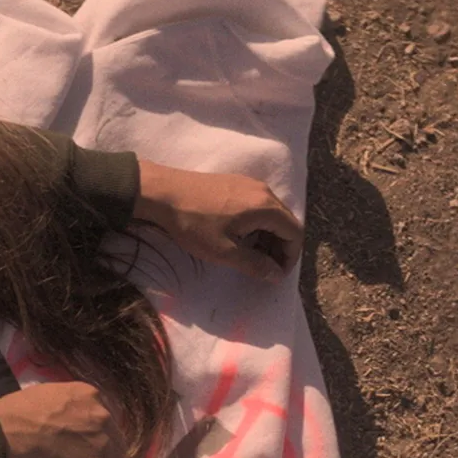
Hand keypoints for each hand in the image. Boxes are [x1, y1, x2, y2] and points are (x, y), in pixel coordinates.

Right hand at [0, 382, 126, 457]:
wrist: (2, 434)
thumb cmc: (12, 415)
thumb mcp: (46, 397)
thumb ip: (64, 409)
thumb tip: (62, 426)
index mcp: (89, 395)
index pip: (103, 421)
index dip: (94, 439)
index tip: (78, 451)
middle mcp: (102, 416)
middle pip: (114, 444)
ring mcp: (103, 444)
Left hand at [135, 161, 303, 280]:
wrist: (162, 192)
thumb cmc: (193, 224)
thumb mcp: (224, 251)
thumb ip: (254, 264)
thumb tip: (275, 275)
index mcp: (266, 206)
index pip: (295, 233)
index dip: (290, 257)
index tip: (276, 274)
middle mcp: (263, 191)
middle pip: (285, 222)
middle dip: (280, 247)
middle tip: (265, 268)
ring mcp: (249, 183)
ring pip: (272, 213)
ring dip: (268, 236)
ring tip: (252, 255)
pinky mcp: (235, 182)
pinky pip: (258, 205)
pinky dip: (257, 223)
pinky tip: (240, 236)